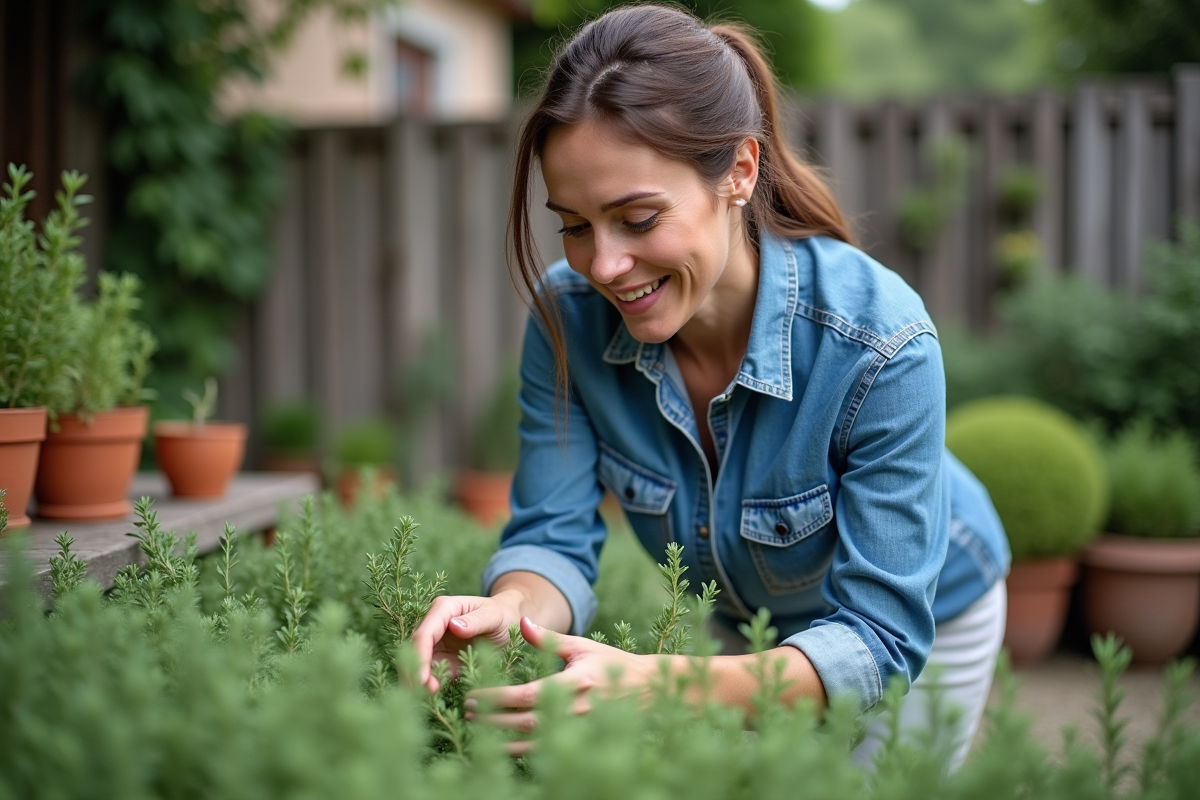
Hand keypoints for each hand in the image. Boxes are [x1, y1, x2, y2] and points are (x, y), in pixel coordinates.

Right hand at [411, 592, 523, 693]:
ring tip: (431, 697)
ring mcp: (437, 643)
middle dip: (416, 672)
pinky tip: (435, 696)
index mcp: (444, 609)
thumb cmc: (503, 614)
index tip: (422, 679)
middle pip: (416, 650)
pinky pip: (432, 673)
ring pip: (420, 664)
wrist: (509, 622)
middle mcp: (435, 625)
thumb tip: (454, 626)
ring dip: (420, 681)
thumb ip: (476, 620)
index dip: (420, 657)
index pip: (425, 634)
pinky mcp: (443, 659)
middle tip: (425, 693)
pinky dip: (431, 685)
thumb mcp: (494, 616)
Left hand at [465, 617, 664, 753]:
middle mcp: (576, 709)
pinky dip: (524, 752)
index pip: (527, 695)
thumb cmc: (610, 663)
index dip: (498, 699)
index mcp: (574, 683)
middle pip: (525, 722)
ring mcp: (580, 730)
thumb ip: (549, 638)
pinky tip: (504, 747)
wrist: (647, 688)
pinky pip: (548, 751)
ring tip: (479, 733)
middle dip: (494, 720)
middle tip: (468, 714)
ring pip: (535, 743)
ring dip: (503, 741)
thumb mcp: (581, 646)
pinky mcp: (582, 740)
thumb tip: (523, 622)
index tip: (474, 697)